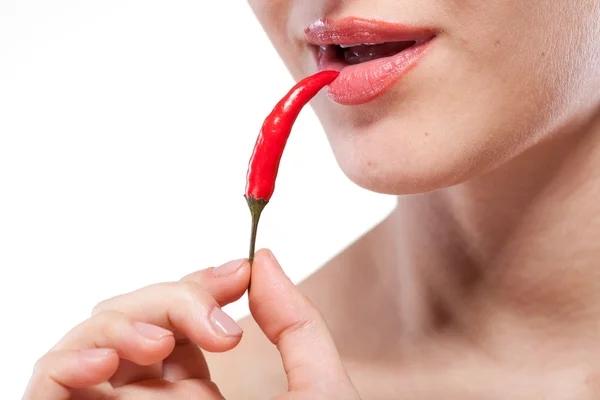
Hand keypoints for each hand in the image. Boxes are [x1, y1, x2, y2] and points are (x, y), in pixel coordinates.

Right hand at [24, 249, 359, 398]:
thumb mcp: (315, 393)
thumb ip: (296, 326)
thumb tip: (266, 260)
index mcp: (196, 389)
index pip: (179, 315)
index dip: (201, 283)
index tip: (239, 273)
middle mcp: (149, 399)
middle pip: (137, 317)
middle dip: (171, 300)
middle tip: (219, 324)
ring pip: (94, 342)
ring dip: (125, 327)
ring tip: (161, 347)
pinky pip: (48, 383)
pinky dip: (71, 361)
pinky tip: (109, 364)